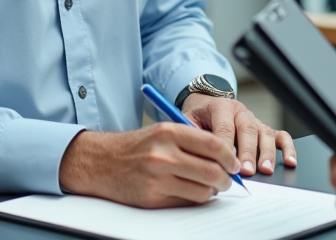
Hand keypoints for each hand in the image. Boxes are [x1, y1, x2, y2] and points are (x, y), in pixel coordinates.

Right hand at [59, 123, 238, 207]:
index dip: (230, 157)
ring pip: (202, 191)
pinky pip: (186, 202)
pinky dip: (194, 199)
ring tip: (208, 187)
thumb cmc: (136, 147)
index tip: (235, 164)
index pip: (214, 145)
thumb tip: (225, 158)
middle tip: (228, 181)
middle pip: (212, 171)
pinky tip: (190, 191)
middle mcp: (163, 154)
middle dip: (226, 179)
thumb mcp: (162, 133)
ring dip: (211, 192)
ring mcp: (157, 178)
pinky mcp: (152, 197)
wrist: (101, 162)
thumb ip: (191, 141)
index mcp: (169, 132)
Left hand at [182, 94, 296, 176]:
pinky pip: (281, 135)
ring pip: (264, 133)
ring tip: (265, 170)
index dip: (226, 146)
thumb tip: (198, 158)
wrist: (206, 103)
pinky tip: (290, 161)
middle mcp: (240, 112)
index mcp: (220, 107)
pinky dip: (287, 148)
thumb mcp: (187, 121)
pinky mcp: (265, 128)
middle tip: (246, 171)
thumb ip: (192, 136)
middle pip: (247, 130)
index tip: (225, 164)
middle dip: (247, 152)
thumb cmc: (197, 117)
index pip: (224, 127)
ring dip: (266, 153)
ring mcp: (255, 120)